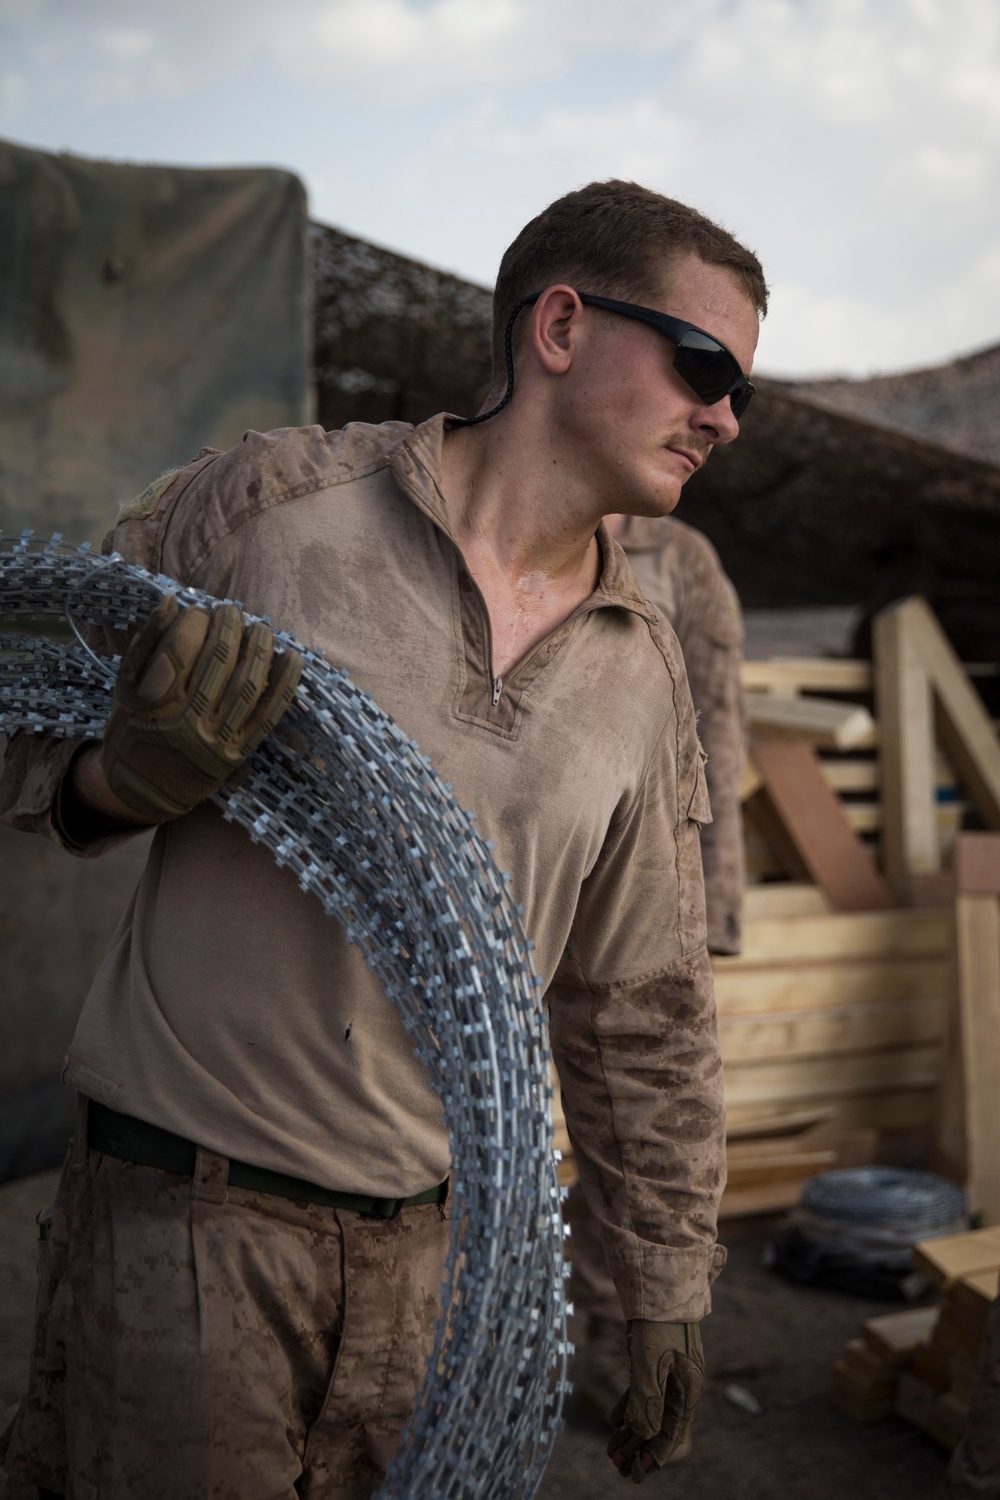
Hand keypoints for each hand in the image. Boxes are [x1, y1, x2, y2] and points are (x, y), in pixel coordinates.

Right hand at [101, 595, 301, 821]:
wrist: (143, 789)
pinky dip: (285, 685)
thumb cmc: (132, 727)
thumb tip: (174, 601)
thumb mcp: (125, 685)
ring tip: (261, 628)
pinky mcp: (238, 754)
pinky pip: (269, 715)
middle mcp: (187, 722)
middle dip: (229, 628)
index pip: (182, 650)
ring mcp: (216, 740)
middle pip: (218, 663)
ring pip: (248, 686)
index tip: (198, 611)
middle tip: (231, 611)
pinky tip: (292, 658)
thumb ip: (148, 641)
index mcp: (153, 703)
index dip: (194, 623)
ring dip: (260, 650)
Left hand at [607, 1320, 703, 1483]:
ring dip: (632, 1432)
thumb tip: (644, 1435)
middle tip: (620, 1470)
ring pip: (649, 1410)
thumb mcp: (649, 1364)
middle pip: (660, 1425)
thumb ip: (647, 1400)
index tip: (638, 1475)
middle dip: (639, 1449)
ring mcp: (668, 1373)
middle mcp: (680, 1385)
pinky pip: (643, 1392)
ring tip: (613, 1453)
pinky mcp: (655, 1361)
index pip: (670, 1432)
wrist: (659, 1289)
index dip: (653, 1455)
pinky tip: (614, 1422)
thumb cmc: (657, 1326)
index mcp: (686, 1389)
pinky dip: (629, 1407)